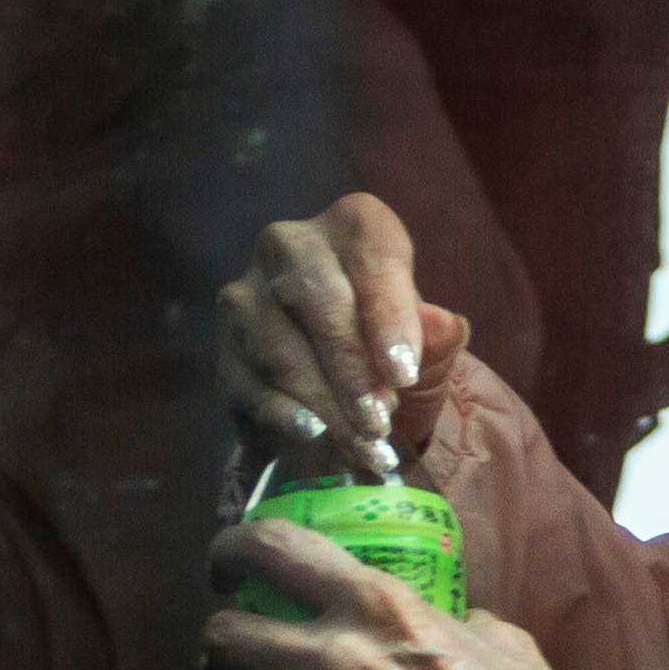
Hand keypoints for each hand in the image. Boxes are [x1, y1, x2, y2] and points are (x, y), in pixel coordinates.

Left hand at [200, 520, 591, 669]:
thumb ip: (458, 620)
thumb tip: (456, 620)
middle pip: (226, 629)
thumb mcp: (497, 639)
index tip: (231, 557)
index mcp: (380, 602)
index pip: (277, 547)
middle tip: (229, 630)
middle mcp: (338, 651)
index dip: (236, 546)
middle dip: (218, 630)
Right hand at [219, 192, 467, 483]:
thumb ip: (438, 337)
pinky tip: (311, 437)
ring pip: (280, 349)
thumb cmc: (391, 347)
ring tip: (362, 444)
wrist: (342, 384)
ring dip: (323, 403)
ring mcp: (246, 298)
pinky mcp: (223, 353)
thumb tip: (444, 327)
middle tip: (380, 423)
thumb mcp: (427, 342)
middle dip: (352, 371)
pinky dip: (283, 415)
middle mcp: (288, 246)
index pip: (372, 259)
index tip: (404, 372)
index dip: (388, 315)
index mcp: (353, 225)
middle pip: (318, 303)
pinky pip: (246, 383)